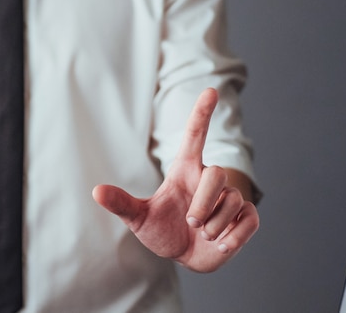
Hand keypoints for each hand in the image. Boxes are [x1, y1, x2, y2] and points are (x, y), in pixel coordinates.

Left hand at [92, 89, 258, 271]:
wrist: (184, 257)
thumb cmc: (162, 230)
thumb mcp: (139, 218)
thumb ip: (121, 203)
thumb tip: (95, 191)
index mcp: (185, 171)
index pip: (195, 136)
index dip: (202, 113)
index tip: (210, 90)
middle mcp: (208, 180)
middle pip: (217, 174)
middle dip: (204, 203)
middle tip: (191, 222)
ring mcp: (229, 198)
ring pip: (234, 200)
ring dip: (215, 225)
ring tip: (203, 235)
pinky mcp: (245, 217)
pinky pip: (250, 220)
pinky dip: (234, 237)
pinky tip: (221, 244)